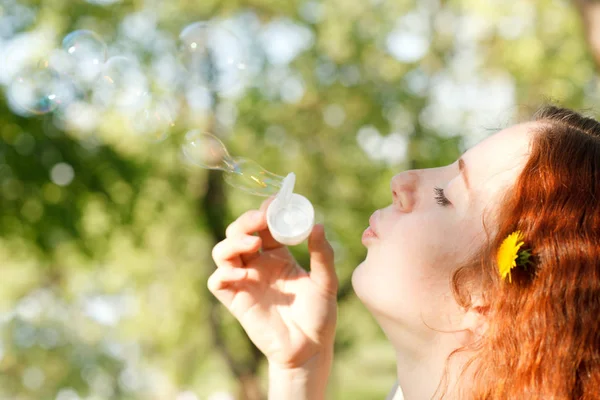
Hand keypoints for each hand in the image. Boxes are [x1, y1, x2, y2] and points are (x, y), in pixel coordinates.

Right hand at [208, 197, 337, 368]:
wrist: (309, 349)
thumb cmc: (319, 315)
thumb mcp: (326, 281)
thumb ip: (322, 254)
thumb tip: (317, 225)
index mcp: (278, 255)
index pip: (264, 225)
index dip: (267, 211)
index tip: (277, 202)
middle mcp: (258, 264)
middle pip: (239, 232)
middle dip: (246, 221)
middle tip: (261, 218)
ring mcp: (245, 281)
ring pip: (223, 251)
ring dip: (234, 241)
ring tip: (253, 242)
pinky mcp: (236, 300)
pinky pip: (218, 281)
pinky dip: (224, 271)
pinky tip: (245, 272)